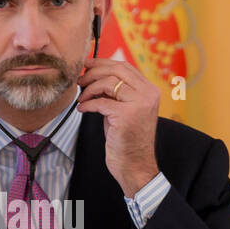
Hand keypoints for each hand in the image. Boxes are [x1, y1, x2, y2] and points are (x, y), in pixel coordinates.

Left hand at [75, 58, 159, 196]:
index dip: (102, 63)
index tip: (86, 66)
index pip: (124, 66)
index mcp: (149, 90)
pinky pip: (100, 102)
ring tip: (81, 98)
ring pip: (108, 83)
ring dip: (89, 89)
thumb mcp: (124, 109)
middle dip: (93, 72)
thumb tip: (93, 74)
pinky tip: (82, 109)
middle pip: (116, 70)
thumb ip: (117, 91)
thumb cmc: (126, 139)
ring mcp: (139, 104)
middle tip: (79, 80)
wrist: (135, 165)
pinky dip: (87, 104)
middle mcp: (148, 94)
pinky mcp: (126, 116)